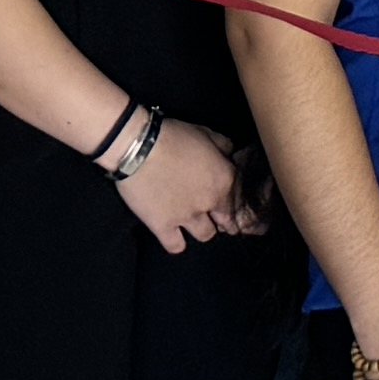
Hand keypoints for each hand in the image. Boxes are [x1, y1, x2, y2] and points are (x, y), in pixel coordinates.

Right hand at [114, 115, 254, 254]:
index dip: (234, 202)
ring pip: (206, 236)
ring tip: (192, 221)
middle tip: (213, 214)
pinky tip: (173, 234)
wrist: (138, 147)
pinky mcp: (163, 226)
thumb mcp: (207, 133)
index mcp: (225, 179)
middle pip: (227, 222)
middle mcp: (211, 202)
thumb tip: (231, 155)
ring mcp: (187, 217)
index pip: (240, 201)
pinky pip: (176, 246)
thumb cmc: (174, 136)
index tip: (227, 202)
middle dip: (222, 219)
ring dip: (201, 229)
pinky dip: (176, 242)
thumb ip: (224, 147)